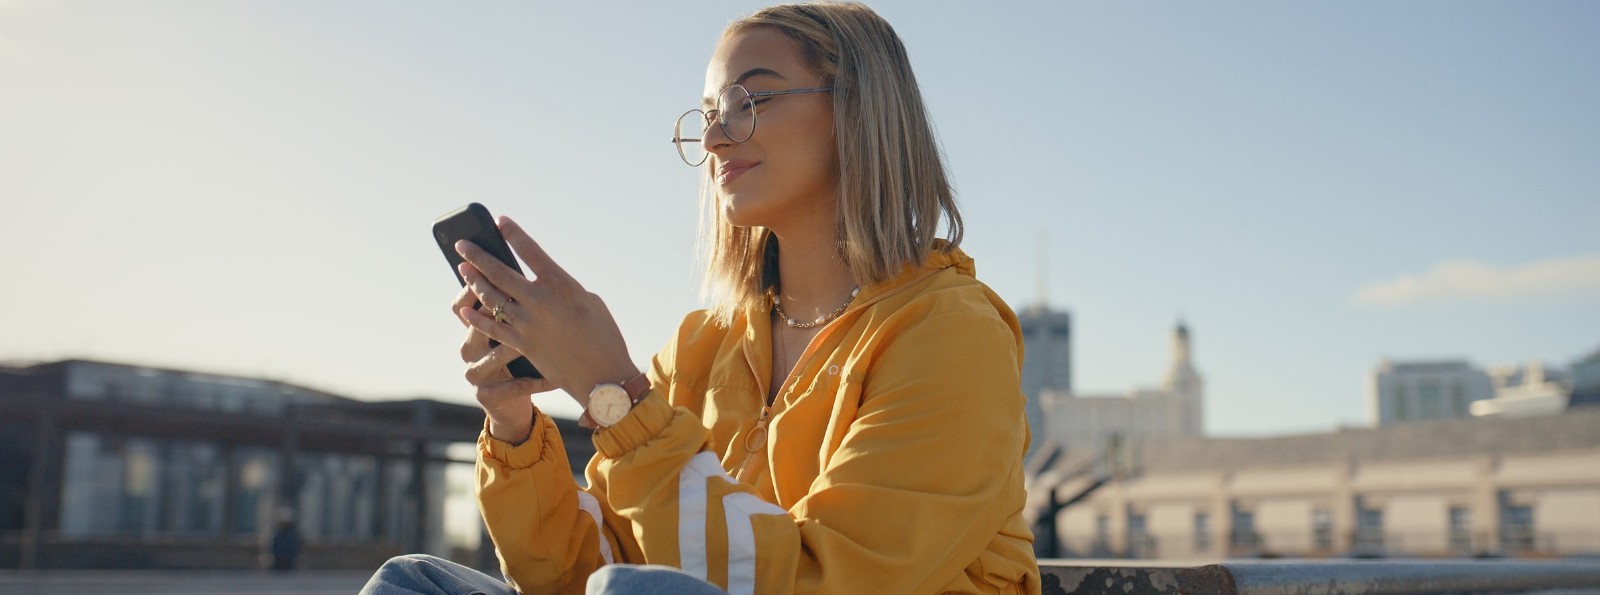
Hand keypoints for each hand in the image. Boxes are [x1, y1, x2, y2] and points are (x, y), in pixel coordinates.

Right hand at [453, 285, 555, 442]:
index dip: (474, 289)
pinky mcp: (488, 396)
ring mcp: (476, 374)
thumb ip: (515, 310)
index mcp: (473, 331)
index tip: (497, 274)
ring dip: (521, 346)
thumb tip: (532, 279)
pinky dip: (539, 381)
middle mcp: (469, 351)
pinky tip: (555, 379)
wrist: (511, 405)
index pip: (461, 305)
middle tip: (522, 298)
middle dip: (499, 309)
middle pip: (475, 324)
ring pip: (498, 354)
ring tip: (542, 338)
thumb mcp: (512, 335)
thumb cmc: (518, 362)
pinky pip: (517, 385)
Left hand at [455, 216, 639, 409]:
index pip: (531, 252)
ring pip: (492, 298)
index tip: (499, 221)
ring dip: (474, 282)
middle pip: (500, 273)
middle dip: (478, 256)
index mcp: (561, 285)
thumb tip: (537, 283)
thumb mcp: (588, 301)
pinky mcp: (522, 345)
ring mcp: (528, 324)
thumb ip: (560, 288)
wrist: (602, 375)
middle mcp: (540, 302)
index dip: (513, 234)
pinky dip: (476, 317)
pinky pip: (492, 328)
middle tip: (462, 244)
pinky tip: (465, 308)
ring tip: (463, 269)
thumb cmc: (602, 334)